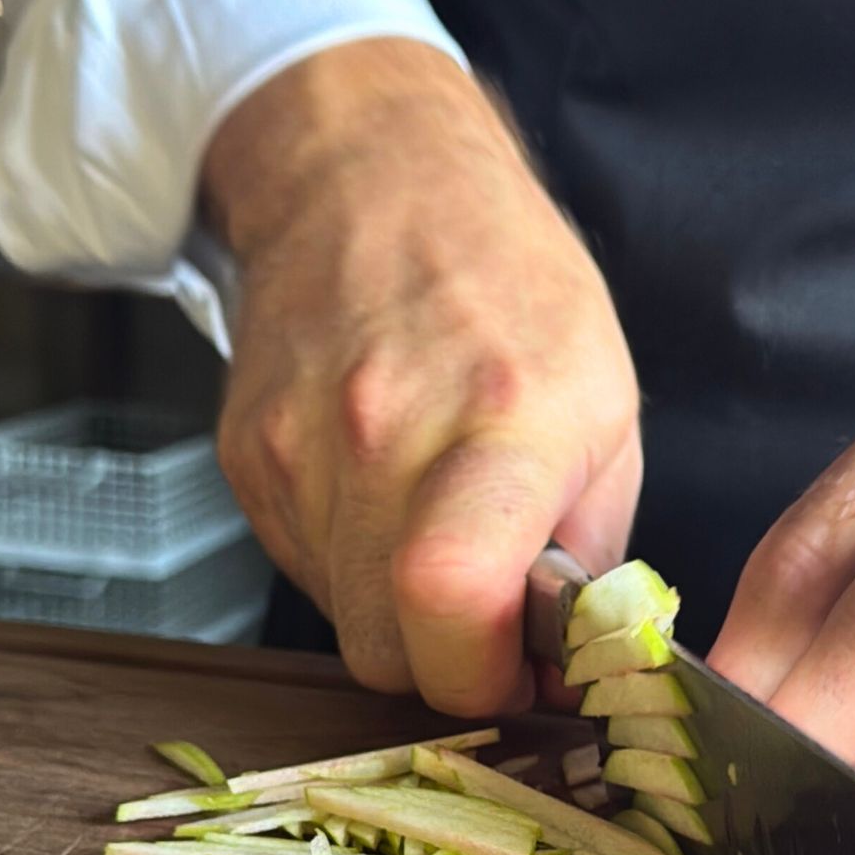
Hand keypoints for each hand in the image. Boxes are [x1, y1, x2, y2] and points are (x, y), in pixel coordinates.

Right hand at [208, 39, 640, 713]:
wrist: (375, 176)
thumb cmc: (510, 286)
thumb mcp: (608, 406)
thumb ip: (593, 553)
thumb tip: (569, 667)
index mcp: (504, 420)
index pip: (454, 602)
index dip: (484, 678)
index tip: (517, 674)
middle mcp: (387, 432)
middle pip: (386, 648)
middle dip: (444, 662)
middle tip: (485, 617)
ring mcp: (301, 445)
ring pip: (340, 619)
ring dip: (393, 611)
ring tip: (434, 527)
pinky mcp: (246, 454)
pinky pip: (300, 568)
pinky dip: (348, 563)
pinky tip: (381, 494)